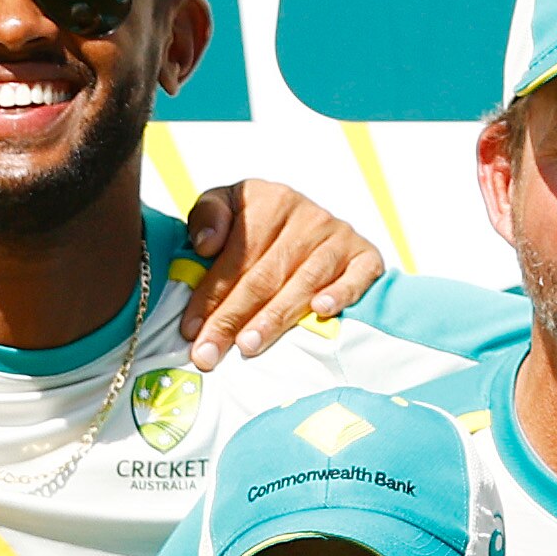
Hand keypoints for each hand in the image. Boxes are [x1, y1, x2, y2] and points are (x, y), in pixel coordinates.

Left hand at [177, 179, 385, 366]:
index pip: (236, 257)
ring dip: (274, 317)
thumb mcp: (226, 206)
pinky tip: (321, 311)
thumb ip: (207, 216)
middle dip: (232, 318)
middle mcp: (308, 217)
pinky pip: (356, 277)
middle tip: (209, 354)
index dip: (210, 295)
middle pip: (264, 277)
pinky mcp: (365, 256)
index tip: (191, 330)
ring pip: (301, 283)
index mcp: (271, 201)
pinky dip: (340, 294)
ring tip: (248, 346)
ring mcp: (338, 237)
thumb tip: (206, 245)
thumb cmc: (255, 225)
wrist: (307, 221)